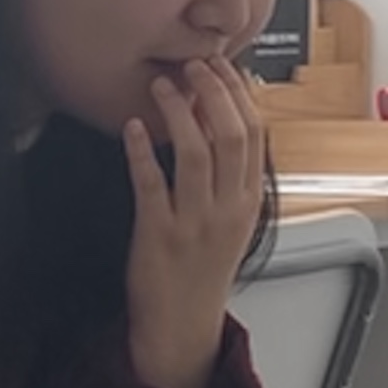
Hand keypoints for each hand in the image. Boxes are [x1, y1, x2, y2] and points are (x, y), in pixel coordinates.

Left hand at [126, 52, 267, 387]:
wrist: (183, 322)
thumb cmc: (203, 268)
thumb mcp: (232, 221)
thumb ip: (230, 177)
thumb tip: (219, 122)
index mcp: (249, 201)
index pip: (256, 135)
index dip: (239, 95)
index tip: (221, 67)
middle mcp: (228, 208)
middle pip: (231, 136)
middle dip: (212, 93)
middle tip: (192, 66)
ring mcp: (195, 221)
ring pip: (196, 154)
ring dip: (178, 113)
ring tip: (162, 87)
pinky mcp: (158, 234)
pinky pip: (152, 184)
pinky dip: (141, 152)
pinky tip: (132, 128)